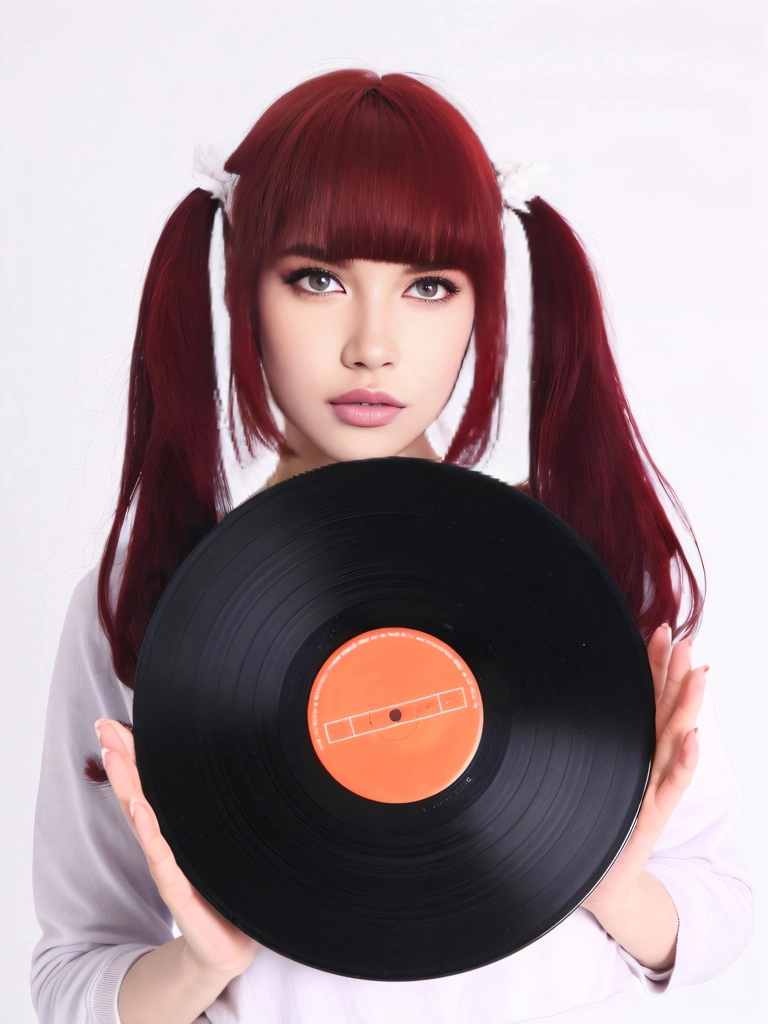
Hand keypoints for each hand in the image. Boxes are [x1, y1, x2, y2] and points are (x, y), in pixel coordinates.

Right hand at [95, 718, 261, 978]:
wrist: (230, 946)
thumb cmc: (227, 888)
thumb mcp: (224, 840)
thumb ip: (222, 809)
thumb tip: (238, 767)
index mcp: (176, 831)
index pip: (150, 785)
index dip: (133, 755)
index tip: (114, 724)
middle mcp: (166, 845)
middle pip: (139, 794)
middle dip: (123, 760)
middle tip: (104, 727)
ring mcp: (170, 867)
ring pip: (145, 821)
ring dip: (129, 789)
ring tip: (117, 759)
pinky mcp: (180, 892)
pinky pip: (164, 860)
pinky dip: (152, 835)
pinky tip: (141, 811)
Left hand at [581, 625, 706, 914]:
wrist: (601, 881)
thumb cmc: (593, 822)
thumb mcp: (591, 771)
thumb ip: (593, 736)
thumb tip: (569, 690)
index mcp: (635, 750)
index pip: (649, 699)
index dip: (656, 667)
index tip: (660, 632)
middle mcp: (650, 765)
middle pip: (666, 713)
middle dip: (676, 676)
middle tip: (683, 642)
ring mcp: (654, 791)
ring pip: (674, 742)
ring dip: (687, 708)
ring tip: (697, 675)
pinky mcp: (651, 818)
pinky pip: (670, 786)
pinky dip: (684, 762)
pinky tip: (693, 739)